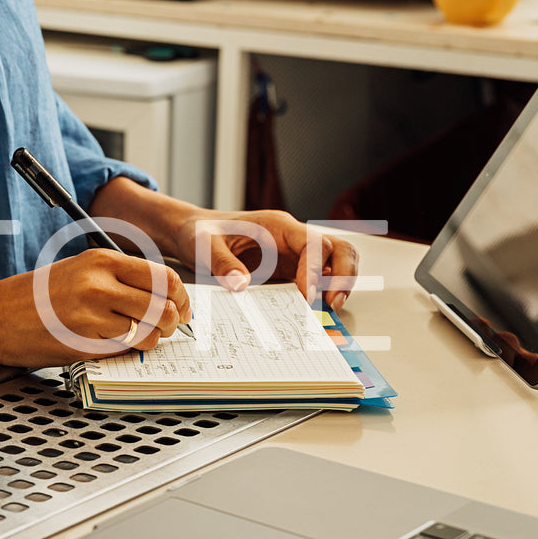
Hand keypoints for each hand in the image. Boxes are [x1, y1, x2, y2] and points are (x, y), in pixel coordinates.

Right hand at [0, 249, 191, 367]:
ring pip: (149, 332)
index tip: (181, 308)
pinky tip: (113, 347)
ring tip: (136, 339)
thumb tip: (161, 298)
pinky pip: (124, 351)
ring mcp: (91, 315)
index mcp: (101, 260)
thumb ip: (117, 279)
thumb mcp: (78, 271)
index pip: (164, 277)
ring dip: (150, 340)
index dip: (180, 297)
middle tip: (164, 329)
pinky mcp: (82, 343)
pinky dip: (127, 353)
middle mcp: (100, 284)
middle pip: (164, 306)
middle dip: (171, 322)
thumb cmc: (33, 296)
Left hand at [170, 208, 358, 309]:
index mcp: (277, 226)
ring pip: (335, 262)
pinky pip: (317, 280)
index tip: (308, 293)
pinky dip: (323, 294)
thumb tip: (241, 287)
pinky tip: (315, 313)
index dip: (316, 268)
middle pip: (338, 248)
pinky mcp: (289, 270)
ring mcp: (294, 254)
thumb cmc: (200, 233)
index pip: (312, 242)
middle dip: (343, 275)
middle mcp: (292, 238)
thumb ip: (223, 263)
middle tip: (332, 304)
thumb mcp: (204, 245)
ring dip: (340, 284)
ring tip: (331, 309)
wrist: (193, 233)